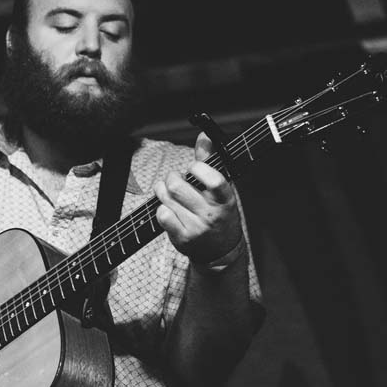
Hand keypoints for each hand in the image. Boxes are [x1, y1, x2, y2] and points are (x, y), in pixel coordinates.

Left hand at [152, 134, 242, 263]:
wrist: (220, 251)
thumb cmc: (219, 213)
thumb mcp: (220, 190)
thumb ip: (209, 161)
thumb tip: (204, 135)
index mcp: (225, 200)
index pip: (214, 180)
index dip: (198, 168)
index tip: (194, 168)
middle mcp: (212, 214)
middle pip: (177, 186)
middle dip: (172, 177)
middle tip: (176, 180)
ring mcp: (197, 228)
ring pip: (166, 198)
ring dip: (163, 191)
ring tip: (170, 192)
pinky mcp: (182, 238)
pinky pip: (161, 214)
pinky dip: (161, 207)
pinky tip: (169, 208)